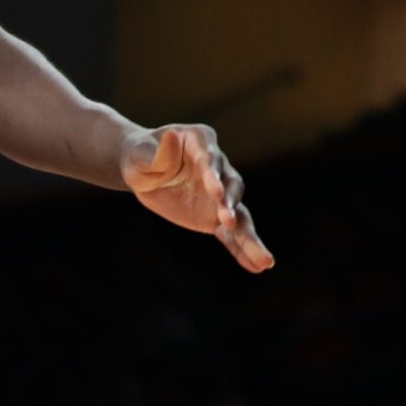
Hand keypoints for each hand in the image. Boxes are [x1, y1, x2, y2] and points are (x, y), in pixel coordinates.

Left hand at [121, 123, 272, 272]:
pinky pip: (231, 236)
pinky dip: (243, 251)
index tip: (217, 193)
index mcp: (201, 141)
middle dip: (230, 203)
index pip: (210, 159)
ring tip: (265, 260)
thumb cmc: (141, 156)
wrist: (143, 172)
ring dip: (250, 236)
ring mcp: (220, 194)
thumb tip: (170, 138)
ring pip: (240, 215)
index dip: (214, 175)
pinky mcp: (215, 218)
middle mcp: (218, 167)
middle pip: (232, 185)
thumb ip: (154, 152)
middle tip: (227, 219)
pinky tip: (257, 267)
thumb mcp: (140, 153)